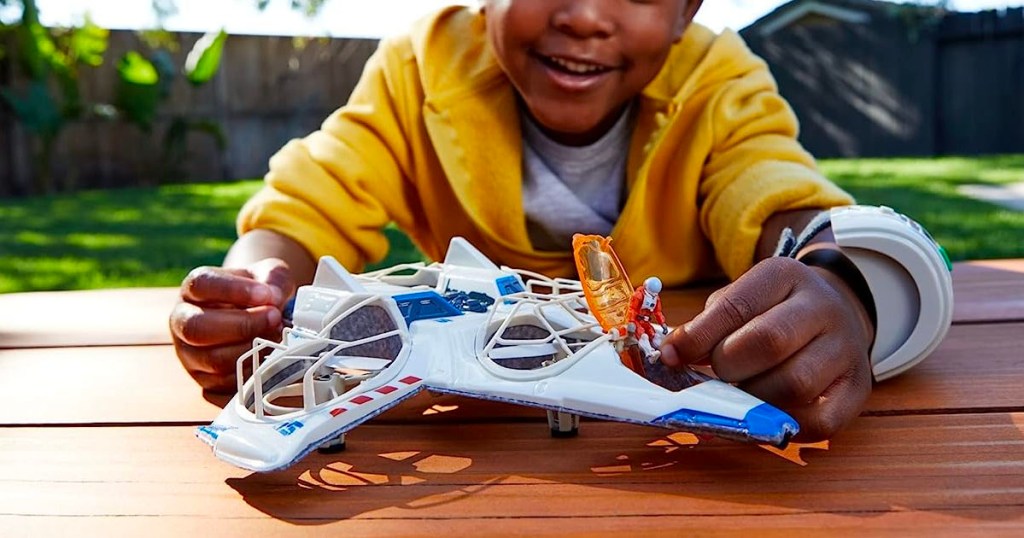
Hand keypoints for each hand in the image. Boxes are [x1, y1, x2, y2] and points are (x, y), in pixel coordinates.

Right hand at [169, 258, 294, 391]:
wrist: (259, 316)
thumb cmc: (261, 293)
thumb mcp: (269, 275)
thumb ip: (273, 279)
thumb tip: (273, 299)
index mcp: (193, 290)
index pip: (201, 285)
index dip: (233, 290)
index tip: (266, 295)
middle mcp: (182, 322)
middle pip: (197, 328)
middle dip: (242, 325)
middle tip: (274, 319)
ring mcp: (190, 355)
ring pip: (212, 360)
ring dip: (250, 351)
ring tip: (277, 339)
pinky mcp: (204, 382)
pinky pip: (224, 386)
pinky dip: (251, 375)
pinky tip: (270, 360)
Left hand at [659, 256, 873, 440]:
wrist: (834, 314)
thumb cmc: (770, 313)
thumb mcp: (739, 302)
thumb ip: (706, 326)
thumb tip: (672, 356)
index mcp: (785, 275)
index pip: (736, 305)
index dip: (698, 337)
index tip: (671, 356)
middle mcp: (823, 307)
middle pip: (769, 342)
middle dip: (728, 367)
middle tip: (716, 375)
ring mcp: (847, 349)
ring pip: (794, 385)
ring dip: (754, 399)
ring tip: (741, 392)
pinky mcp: (858, 390)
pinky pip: (819, 421)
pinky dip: (783, 424)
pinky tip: (765, 413)